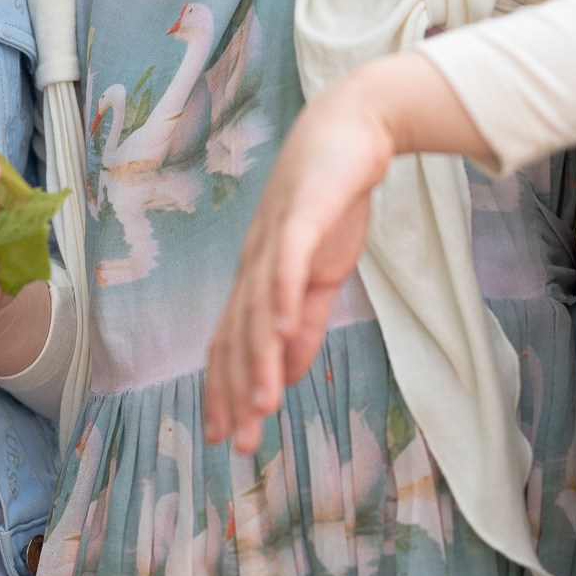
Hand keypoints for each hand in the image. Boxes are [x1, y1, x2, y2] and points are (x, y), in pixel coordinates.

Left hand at [205, 53, 483, 452]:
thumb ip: (306, 322)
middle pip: (237, 336)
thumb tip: (289, 372)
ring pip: (258, 308)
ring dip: (258, 360)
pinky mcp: (302, 213)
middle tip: (237, 445)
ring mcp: (274, 238)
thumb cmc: (331, 201)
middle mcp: (255, 263)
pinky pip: (287, 261)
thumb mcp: (321, 274)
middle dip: (235, 394)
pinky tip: (281, 332)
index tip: (223, 440)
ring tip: (261, 406)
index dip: (225, 392)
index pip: (231, 345)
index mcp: (257, 280)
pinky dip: (282, 298)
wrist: (351, 129)